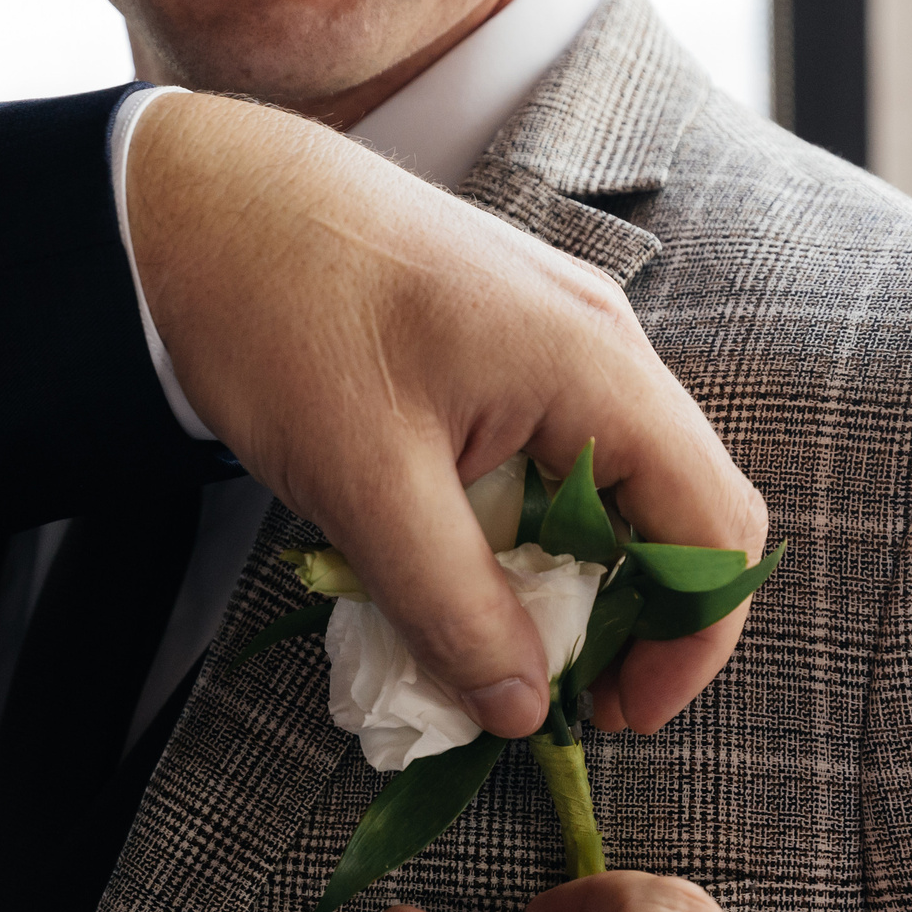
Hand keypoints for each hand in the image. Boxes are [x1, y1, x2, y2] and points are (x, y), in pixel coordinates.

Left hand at [123, 92, 767, 740]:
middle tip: (555, 685)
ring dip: (580, 573)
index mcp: (593, 366)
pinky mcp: (515, 339)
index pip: (714, 529)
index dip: (689, 639)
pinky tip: (465, 558)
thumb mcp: (367, 488)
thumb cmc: (281, 320)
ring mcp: (563, 332)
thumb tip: (525, 708)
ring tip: (500, 633)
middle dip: (637, 615)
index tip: (617, 710)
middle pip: (684, 508)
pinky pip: (567, 451)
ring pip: (622, 485)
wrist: (196, 201)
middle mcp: (604, 341)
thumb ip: (456, 608)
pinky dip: (537, 524)